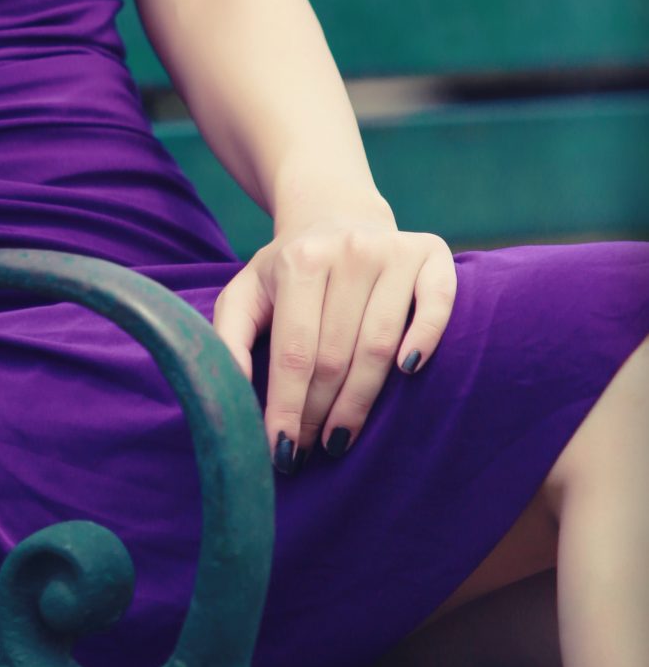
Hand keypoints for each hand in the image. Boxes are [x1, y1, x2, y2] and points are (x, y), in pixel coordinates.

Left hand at [211, 213, 457, 470]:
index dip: (288, 407)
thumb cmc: (286, 272)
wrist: (335, 216)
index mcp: (300, 260)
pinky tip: (407, 374)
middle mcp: (349, 251)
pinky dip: (425, 340)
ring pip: (381, 346)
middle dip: (319, 414)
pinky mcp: (432, 253)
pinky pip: (437, 304)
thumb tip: (229, 395)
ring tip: (340, 439)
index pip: (294, 352)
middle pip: (337, 356)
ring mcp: (393, 251)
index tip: (282, 451)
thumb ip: (228, 340)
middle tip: (309, 451)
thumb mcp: (244, 296)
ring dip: (361, 403)